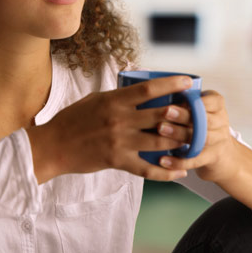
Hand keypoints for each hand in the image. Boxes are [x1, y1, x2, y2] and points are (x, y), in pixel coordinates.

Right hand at [26, 75, 193, 182]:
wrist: (53, 146)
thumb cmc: (72, 120)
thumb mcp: (94, 99)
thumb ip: (118, 96)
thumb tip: (138, 88)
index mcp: (114, 100)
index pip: (149, 89)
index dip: (172, 84)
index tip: (188, 81)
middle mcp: (119, 119)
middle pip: (160, 115)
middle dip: (183, 115)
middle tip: (198, 114)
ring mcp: (119, 141)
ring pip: (159, 142)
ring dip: (180, 142)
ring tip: (194, 141)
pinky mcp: (117, 161)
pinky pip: (147, 169)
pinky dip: (166, 172)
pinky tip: (179, 171)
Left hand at [151, 90, 240, 182]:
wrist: (222, 154)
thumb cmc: (201, 124)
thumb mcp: (197, 108)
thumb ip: (183, 100)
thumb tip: (154, 91)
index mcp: (217, 105)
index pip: (211, 100)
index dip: (195, 100)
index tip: (177, 95)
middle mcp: (221, 122)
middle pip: (205, 119)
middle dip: (184, 115)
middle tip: (165, 111)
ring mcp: (218, 141)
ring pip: (201, 138)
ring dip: (180, 134)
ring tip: (161, 130)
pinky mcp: (211, 158)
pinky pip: (195, 160)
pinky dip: (179, 161)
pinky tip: (163, 160)